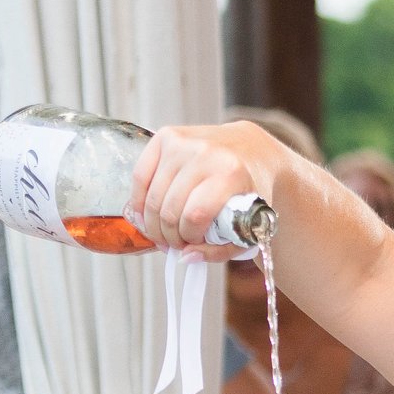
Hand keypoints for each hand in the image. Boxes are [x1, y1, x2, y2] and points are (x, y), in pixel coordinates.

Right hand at [129, 121, 294, 254]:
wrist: (254, 150)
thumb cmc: (251, 190)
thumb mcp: (250, 224)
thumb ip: (221, 249)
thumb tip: (185, 257)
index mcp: (231, 173)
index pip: (195, 215)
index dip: (188, 236)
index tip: (192, 243)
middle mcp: (205, 153)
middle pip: (170, 207)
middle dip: (169, 234)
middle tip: (174, 243)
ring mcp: (183, 142)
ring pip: (153, 195)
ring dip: (153, 222)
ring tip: (164, 232)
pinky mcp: (166, 136)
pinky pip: (140, 175)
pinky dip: (140, 200)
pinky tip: (147, 214)